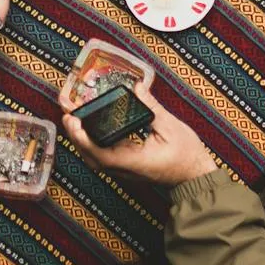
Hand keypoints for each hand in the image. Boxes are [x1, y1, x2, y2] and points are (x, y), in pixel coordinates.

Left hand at [61, 83, 217, 186]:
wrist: (196, 177)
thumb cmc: (187, 156)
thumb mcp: (171, 127)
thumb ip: (151, 106)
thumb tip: (137, 87)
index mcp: (134, 161)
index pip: (99, 153)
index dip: (81, 137)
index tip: (72, 119)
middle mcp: (125, 169)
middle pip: (90, 155)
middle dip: (75, 134)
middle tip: (67, 112)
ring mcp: (125, 170)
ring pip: (94, 158)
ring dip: (82, 139)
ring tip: (75, 118)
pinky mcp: (127, 168)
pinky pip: (103, 157)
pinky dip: (93, 143)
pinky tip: (92, 128)